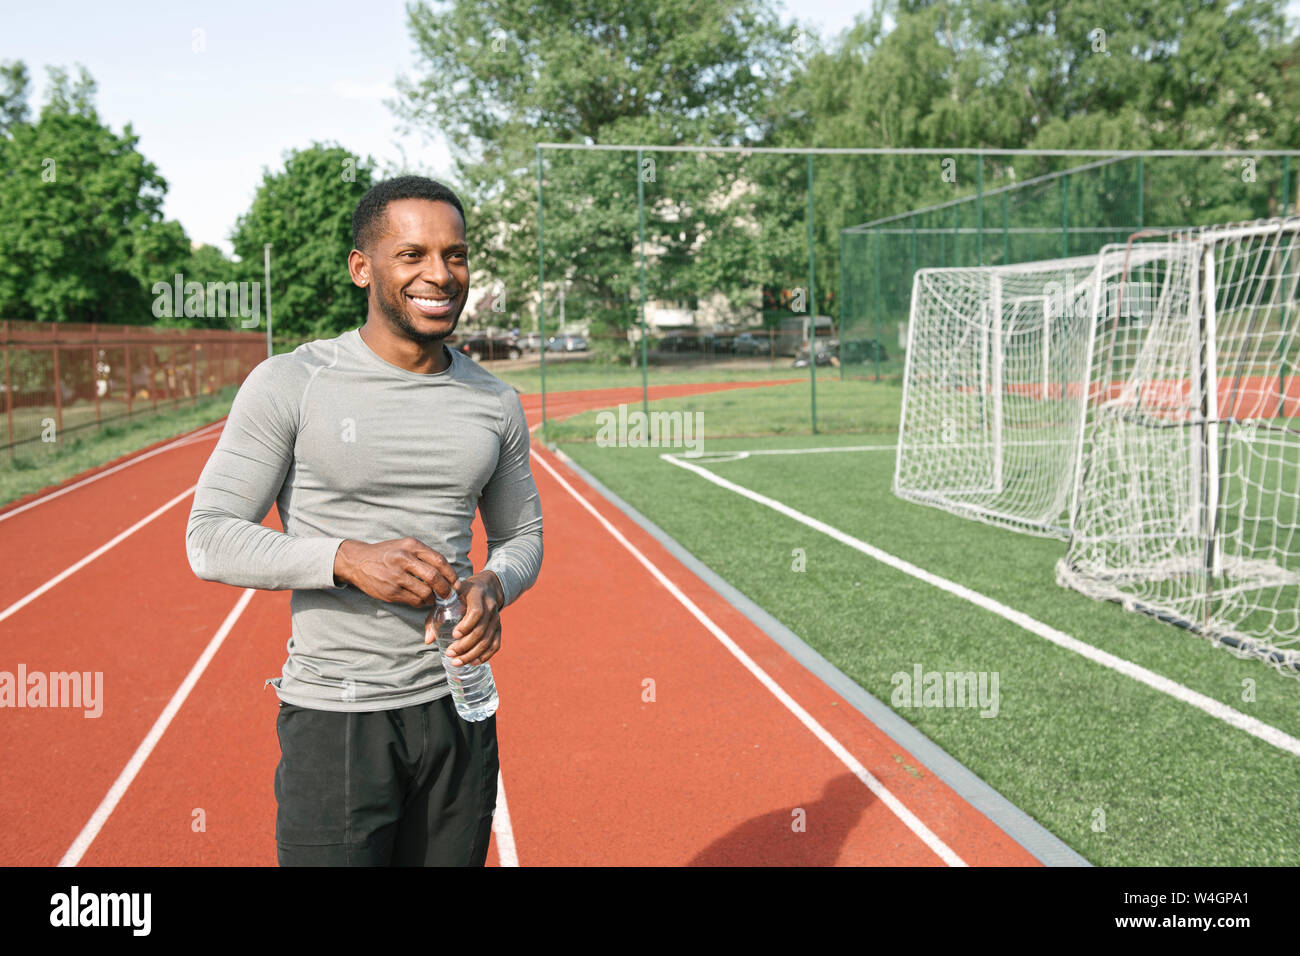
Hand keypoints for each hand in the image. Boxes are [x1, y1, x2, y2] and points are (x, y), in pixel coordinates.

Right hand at [332, 537, 457, 606]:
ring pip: (425, 592)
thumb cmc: (386, 554)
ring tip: (431, 597)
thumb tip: (448, 574)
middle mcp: (403, 559)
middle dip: (445, 589)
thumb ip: (424, 556)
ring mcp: (396, 576)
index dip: (451, 574)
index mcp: (411, 545)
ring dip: (432, 598)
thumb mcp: (404, 546)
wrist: (357, 561)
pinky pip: (414, 600)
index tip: (456, 583)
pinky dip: (421, 602)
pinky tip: (420, 600)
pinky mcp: (390, 591)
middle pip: (434, 577)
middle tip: (448, 595)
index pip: (439, 561)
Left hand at [423, 571, 503, 665]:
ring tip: (457, 661)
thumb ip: (436, 616)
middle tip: (450, 653)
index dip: (466, 625)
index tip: (454, 635)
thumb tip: (429, 640)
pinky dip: (485, 656)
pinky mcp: (498, 628)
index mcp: (477, 596)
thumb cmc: (462, 593)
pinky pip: (495, 645)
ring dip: (472, 654)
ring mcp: (496, 619)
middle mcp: (489, 607)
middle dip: (465, 646)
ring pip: (487, 641)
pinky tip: (473, 662)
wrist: (487, 588)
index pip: (476, 612)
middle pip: (481, 630)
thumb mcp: (448, 597)